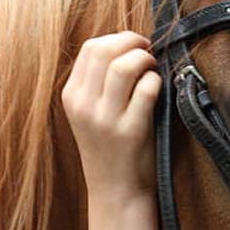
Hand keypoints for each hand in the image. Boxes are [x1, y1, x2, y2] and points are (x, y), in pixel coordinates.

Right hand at [62, 31, 161, 202]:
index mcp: (71, 95)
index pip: (91, 48)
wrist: (116, 190)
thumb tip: (128, 45)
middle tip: (149, 51)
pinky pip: (147, 89)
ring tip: (153, 69)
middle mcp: (83, 105)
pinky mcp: (130, 131)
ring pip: (125, 66)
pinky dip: (157, 81)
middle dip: (133, 42)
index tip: (135, 46)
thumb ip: (100, 82)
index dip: (118, 39)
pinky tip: (158, 89)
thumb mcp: (92, 112)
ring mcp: (105, 119)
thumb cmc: (111, 146)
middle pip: (105, 50)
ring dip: (146, 59)